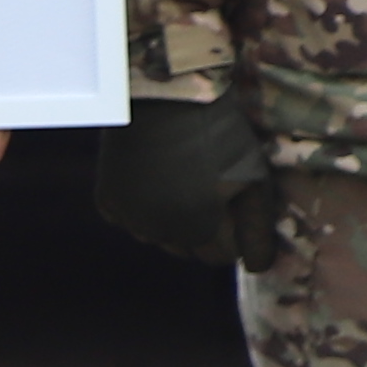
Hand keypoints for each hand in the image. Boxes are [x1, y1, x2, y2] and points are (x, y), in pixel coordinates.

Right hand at [90, 89, 277, 268]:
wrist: (164, 96)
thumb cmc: (219, 136)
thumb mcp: (254, 180)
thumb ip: (259, 231)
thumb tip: (256, 269)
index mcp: (198, 230)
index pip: (220, 256)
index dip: (231, 232)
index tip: (232, 202)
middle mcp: (159, 232)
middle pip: (188, 250)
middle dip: (201, 229)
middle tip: (206, 187)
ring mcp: (129, 217)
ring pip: (157, 237)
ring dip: (170, 220)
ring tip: (179, 180)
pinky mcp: (107, 201)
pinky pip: (129, 220)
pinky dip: (141, 207)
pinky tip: (151, 177)